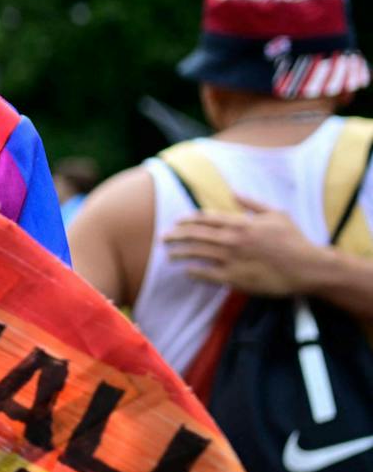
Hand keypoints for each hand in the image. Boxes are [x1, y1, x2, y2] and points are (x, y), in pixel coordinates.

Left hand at [162, 197, 328, 295]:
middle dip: (176, 235)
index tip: (176, 222)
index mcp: (241, 223)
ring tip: (169, 255)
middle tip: (163, 237)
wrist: (308, 268)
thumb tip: (234, 193)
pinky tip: (187, 271)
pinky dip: (194, 272)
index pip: (205, 219)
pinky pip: (207, 274)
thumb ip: (252, 204)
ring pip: (196, 254)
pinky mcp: (235, 278)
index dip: (187, 220)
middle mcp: (233, 239)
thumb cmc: (294, 240)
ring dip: (179, 253)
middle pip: (195, 235)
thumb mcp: (276, 214)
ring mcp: (232, 259)